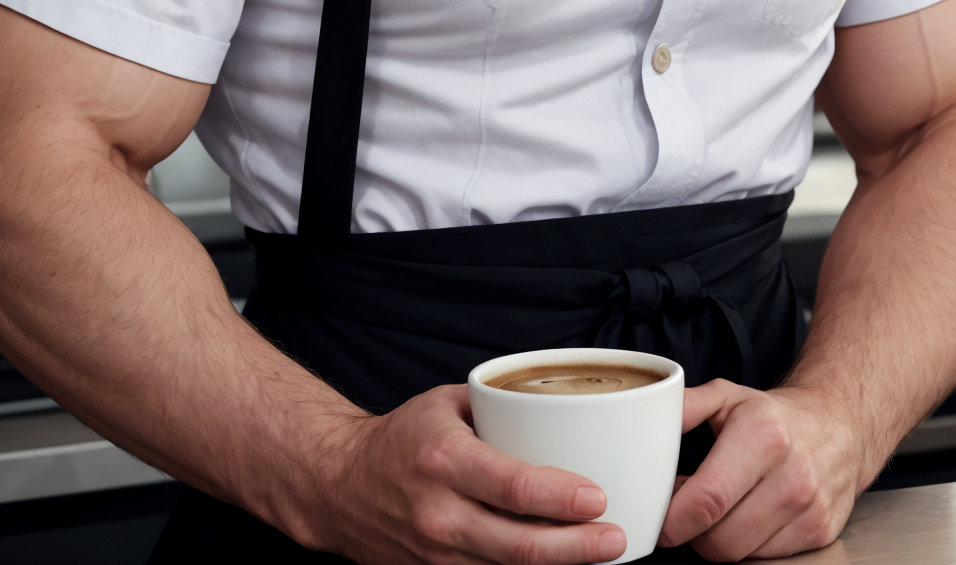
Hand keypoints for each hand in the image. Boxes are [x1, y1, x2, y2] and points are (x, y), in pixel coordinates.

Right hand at [297, 382, 626, 564]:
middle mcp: (439, 513)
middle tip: (616, 538)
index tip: (598, 496)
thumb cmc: (401, 438)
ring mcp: (436, 555)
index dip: (559, 497)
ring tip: (599, 553)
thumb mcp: (446, 405)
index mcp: (444, 460)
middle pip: (518, 545)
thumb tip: (565, 409)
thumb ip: (501, 410)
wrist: (339, 486)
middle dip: (575, 547)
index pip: (511, 486)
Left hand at [658, 382, 861, 559]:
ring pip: (740, 555)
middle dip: (692, 533)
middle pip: (720, 540)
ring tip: (718, 509)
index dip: (673, 519)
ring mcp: (809, 509)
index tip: (657, 518)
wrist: (837, 426)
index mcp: (762, 436)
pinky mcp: (820, 532)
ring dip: (719, 539)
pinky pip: (765, 559)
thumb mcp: (727, 397)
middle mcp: (791, 475)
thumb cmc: (773, 415)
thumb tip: (648, 415)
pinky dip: (747, 545)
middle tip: (687, 510)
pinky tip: (745, 517)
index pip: (707, 500)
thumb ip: (685, 406)